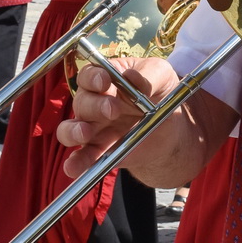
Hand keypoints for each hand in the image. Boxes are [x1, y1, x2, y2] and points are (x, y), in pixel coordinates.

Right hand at [57, 58, 175, 176]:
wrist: (172, 129)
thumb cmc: (161, 93)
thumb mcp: (162, 76)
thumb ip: (148, 76)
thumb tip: (131, 76)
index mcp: (105, 79)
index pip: (88, 75)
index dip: (92, 77)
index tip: (104, 81)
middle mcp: (93, 103)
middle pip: (81, 102)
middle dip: (95, 105)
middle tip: (114, 110)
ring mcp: (92, 128)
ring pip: (69, 129)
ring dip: (74, 131)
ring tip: (85, 133)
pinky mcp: (98, 151)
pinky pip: (80, 158)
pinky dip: (75, 163)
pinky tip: (74, 167)